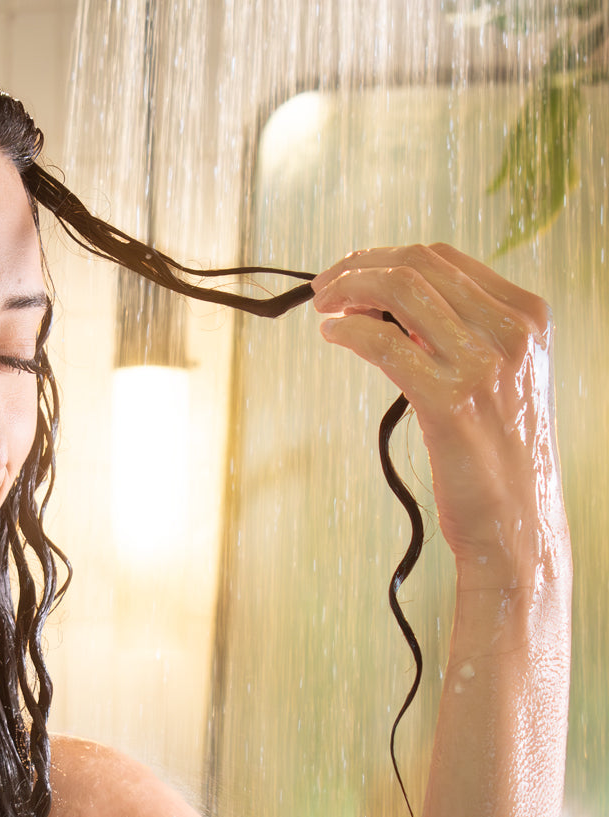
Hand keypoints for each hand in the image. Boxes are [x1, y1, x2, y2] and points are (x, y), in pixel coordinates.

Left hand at [312, 243, 567, 583]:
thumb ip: (461, 334)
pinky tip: (332, 335)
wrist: (517, 524)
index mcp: (528, 316)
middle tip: (324, 286)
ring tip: (323, 305)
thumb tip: (393, 305)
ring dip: (347, 289)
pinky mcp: (449, 402)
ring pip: (400, 292)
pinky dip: (348, 330)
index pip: (444, 258)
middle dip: (359, 267)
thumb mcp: (500, 377)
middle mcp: (512, 332)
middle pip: (418, 266)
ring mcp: (483, 365)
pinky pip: (384, 344)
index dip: (386, 258)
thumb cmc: (499, 454)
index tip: (353, 272)